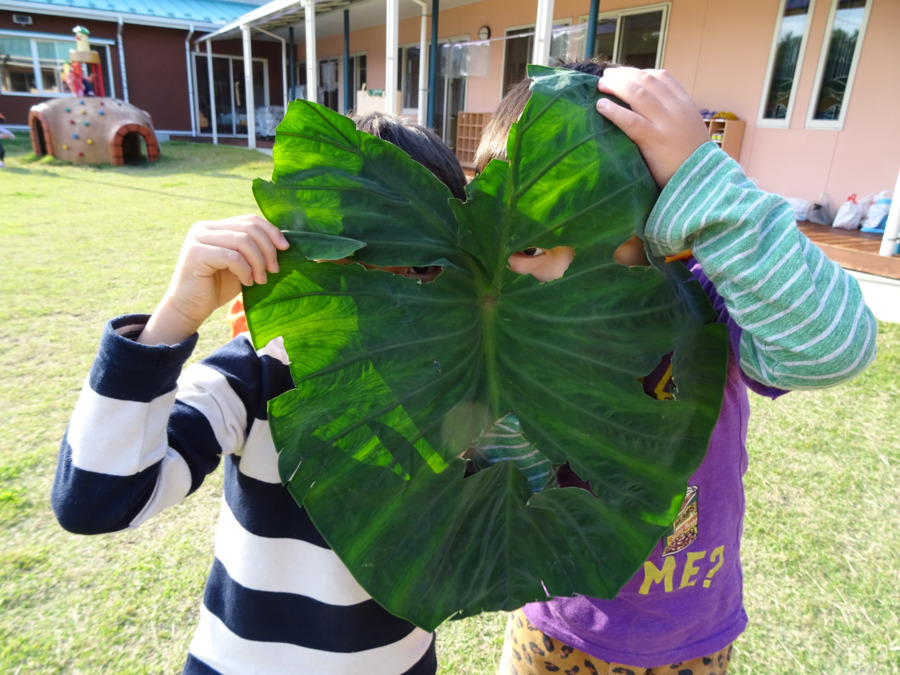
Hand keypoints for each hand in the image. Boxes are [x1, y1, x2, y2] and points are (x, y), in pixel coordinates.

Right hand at [139, 215, 288, 344]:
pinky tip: (247, 283)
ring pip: (242, 241)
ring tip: (261, 280)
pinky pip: (231, 256)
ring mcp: (198, 238)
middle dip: (268, 249)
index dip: (271, 231)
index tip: (286, 248)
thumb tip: (283, 243)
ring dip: (258, 262)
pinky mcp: (195, 253)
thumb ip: (253, 251)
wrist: (189, 309)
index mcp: (216, 226)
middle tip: (274, 270)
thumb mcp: (241, 265)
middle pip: (249, 228)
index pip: (249, 220)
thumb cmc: (217, 288)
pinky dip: (245, 270)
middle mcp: (204, 227)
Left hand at [595, 68, 708, 188]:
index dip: (640, 72)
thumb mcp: (688, 129)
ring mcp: (666, 123)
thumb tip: (649, 109)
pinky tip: (601, 106)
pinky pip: (631, 121)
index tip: (624, 74)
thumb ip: (673, 116)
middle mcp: (677, 109)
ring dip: (616, 86)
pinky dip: (614, 111)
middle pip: (647, 81)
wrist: (703, 180)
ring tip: (601, 85)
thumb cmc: (691, 159)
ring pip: (638, 94)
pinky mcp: (655, 140)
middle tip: (606, 76)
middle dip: (624, 75)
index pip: (662, 77)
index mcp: (686, 104)